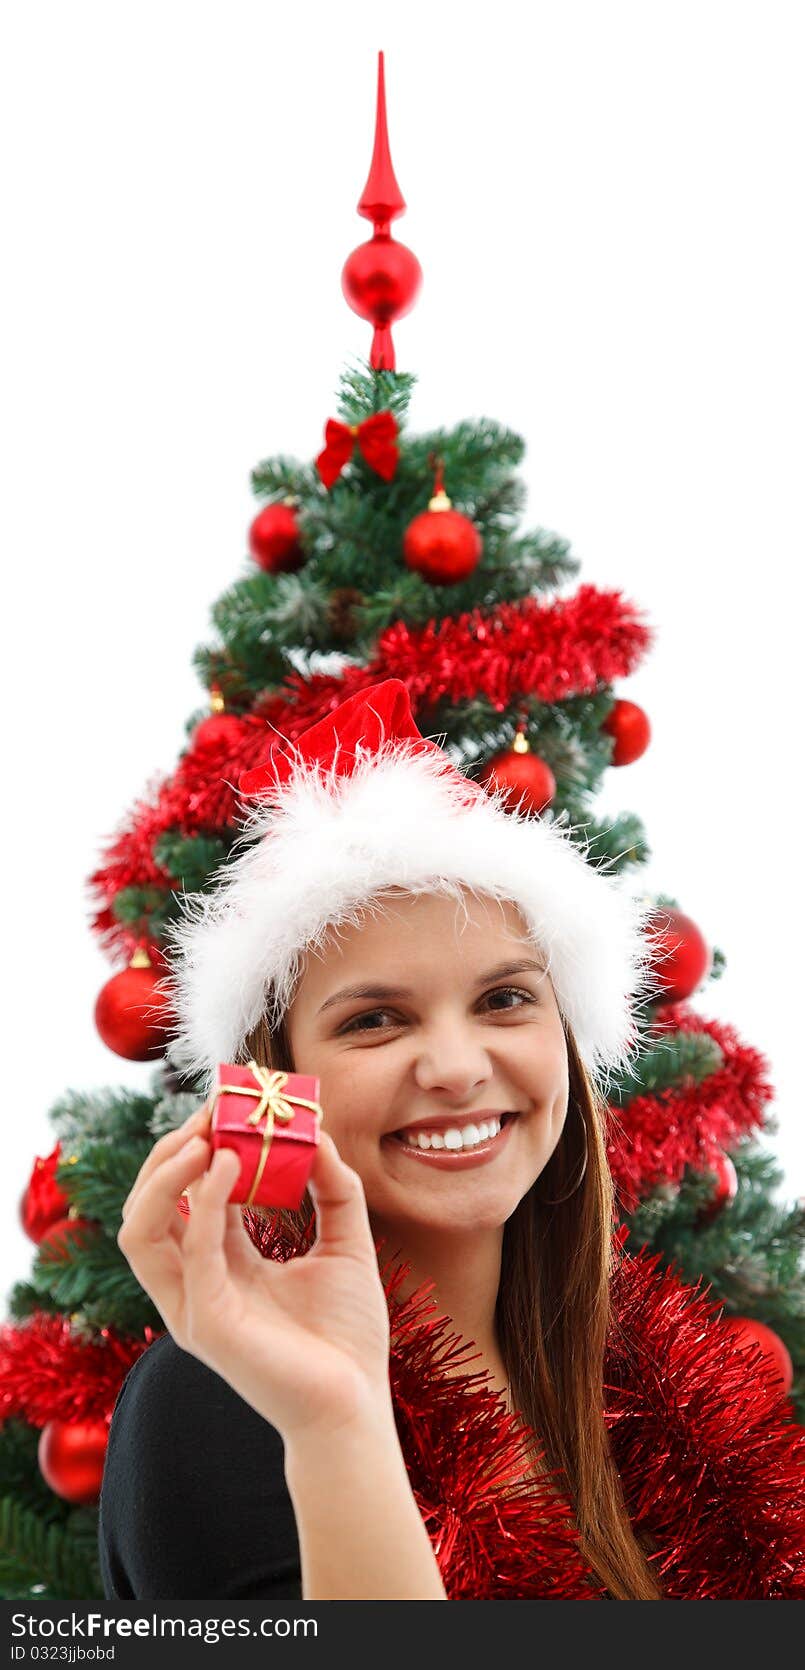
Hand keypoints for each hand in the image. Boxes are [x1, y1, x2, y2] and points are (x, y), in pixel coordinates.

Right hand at [117, 1105, 393, 1443]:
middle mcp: (196, 1283)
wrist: (357, 1406)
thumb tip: (322, 1136)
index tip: (228, 1103)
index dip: (201, 1145)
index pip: (190, 1195)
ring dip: (163, 1175)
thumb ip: (335, 1190)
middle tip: (209, 1112)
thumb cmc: (348, 1337)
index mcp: (223, 1264)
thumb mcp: (347, 1244)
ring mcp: (194, 1305)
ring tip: (203, 1136)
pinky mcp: (207, 1324)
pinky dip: (202, 1201)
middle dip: (170, 1153)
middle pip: (148, 1208)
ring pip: (139, 1231)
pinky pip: (188, 1253)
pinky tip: (231, 1164)